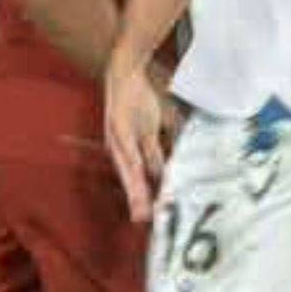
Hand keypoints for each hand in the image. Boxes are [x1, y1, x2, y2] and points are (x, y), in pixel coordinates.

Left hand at [104, 56, 167, 221]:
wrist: (125, 72)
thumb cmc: (139, 102)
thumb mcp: (154, 129)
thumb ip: (160, 151)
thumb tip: (172, 170)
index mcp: (128, 153)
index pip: (139, 181)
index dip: (145, 199)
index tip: (151, 218)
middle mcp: (120, 150)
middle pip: (131, 181)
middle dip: (140, 201)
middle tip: (145, 220)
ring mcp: (118, 138)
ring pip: (129, 169)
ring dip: (135, 188)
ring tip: (141, 208)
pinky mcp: (118, 125)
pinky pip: (127, 146)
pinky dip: (133, 161)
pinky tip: (136, 173)